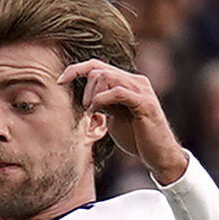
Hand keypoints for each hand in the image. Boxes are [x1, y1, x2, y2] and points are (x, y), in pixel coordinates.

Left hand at [58, 59, 190, 186]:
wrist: (158, 154)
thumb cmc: (136, 137)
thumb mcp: (115, 116)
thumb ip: (104, 103)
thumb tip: (86, 97)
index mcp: (128, 82)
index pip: (98, 65)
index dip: (76, 69)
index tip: (59, 81)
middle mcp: (136, 81)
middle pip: (99, 69)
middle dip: (85, 87)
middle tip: (86, 108)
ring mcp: (142, 90)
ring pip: (108, 76)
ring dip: (92, 94)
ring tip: (92, 110)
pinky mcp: (145, 103)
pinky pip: (118, 92)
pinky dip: (102, 99)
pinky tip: (98, 110)